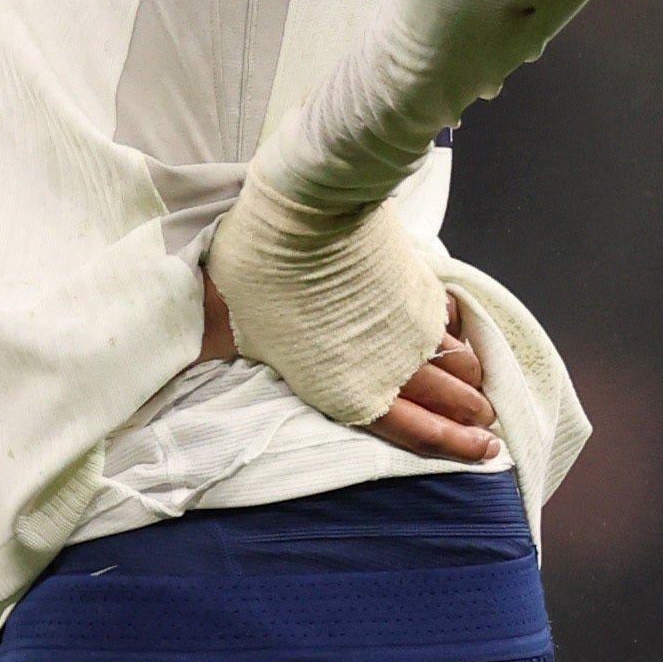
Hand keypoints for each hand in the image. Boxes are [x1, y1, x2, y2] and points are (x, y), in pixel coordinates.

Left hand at [202, 166, 462, 435]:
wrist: (306, 209)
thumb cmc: (258, 271)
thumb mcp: (231, 326)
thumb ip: (221, 350)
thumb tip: (175, 356)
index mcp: (345, 387)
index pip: (414, 430)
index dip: (453, 446)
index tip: (485, 452)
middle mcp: (389, 363)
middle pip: (448, 400)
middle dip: (472, 415)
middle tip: (487, 424)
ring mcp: (410, 323)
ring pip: (457, 362)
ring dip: (473, 378)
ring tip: (480, 388)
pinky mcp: (418, 286)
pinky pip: (449, 319)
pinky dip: (458, 333)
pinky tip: (458, 336)